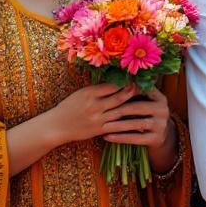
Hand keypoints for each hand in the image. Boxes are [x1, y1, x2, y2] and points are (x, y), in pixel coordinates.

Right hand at [44, 83, 165, 146]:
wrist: (56, 126)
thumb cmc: (69, 106)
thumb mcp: (81, 93)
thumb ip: (97, 89)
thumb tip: (117, 82)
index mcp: (89, 93)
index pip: (112, 85)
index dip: (127, 81)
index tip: (138, 76)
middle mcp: (94, 105)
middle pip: (120, 97)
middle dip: (135, 92)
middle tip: (149, 87)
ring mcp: (97, 119)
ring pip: (121, 112)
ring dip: (136, 107)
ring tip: (149, 103)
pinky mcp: (98, 130)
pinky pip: (117, 126)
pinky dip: (129, 123)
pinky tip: (139, 121)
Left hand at [100, 86, 173, 148]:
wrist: (159, 134)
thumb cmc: (145, 114)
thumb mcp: (145, 102)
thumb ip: (134, 93)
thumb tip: (114, 81)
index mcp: (160, 97)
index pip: (142, 90)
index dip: (126, 91)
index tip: (109, 92)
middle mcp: (163, 109)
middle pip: (139, 107)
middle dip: (120, 109)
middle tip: (103, 111)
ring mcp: (161, 125)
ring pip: (137, 124)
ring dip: (118, 125)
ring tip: (104, 126)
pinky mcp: (156, 138)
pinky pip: (136, 138)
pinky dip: (121, 138)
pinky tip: (108, 137)